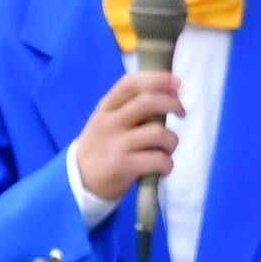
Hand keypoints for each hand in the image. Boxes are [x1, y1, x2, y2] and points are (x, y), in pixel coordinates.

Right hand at [72, 68, 184, 206]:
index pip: (130, 83)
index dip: (158, 79)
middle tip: (181, 113)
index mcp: (106, 107)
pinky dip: (168, 164)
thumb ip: (130, 108)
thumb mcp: (106, 122)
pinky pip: (158, 159)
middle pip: (148, 102)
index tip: (177, 83)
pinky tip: (162, 168)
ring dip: (172, 141)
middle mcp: (109, 122)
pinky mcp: (123, 166)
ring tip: (167, 150)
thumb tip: (168, 94)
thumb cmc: (101, 148)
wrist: (79, 182)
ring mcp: (116, 144)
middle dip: (172, 104)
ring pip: (158, 132)